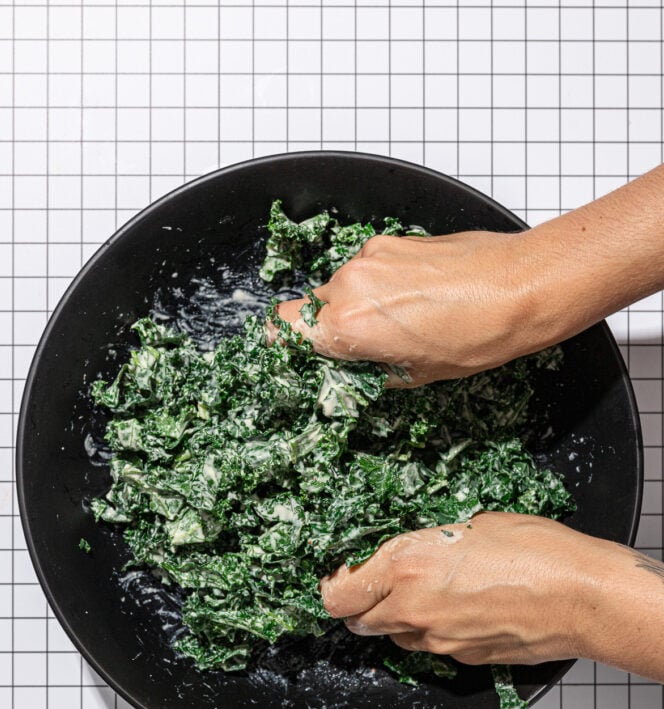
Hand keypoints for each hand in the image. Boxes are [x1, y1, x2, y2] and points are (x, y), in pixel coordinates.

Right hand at [275, 230, 535, 385]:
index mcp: (349, 325)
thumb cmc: (478, 335)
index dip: (286, 344)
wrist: (521, 286)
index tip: (302, 353)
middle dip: (332, 327)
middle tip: (366, 345)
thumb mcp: (414, 374)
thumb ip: (365, 369)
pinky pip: (369, 268)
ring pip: (342, 287)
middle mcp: (351, 285)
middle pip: (311, 308)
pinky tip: (416, 297)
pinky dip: (382, 284)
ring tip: (403, 320)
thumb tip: (346, 368)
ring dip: (360, 305)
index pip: (280, 329)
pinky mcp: (392, 241)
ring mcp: (371, 258)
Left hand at [319, 512, 646, 667]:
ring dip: (396, 618)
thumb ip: (426, 544)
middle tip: (378, 583)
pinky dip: (431, 632)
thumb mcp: (470, 524)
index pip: (337, 592)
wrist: (583, 596)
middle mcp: (413, 607)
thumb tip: (411, 549)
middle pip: (357, 619)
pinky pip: (429, 648)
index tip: (340, 575)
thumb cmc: (537, 552)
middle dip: (362, 602)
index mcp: (406, 565)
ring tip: (426, 593)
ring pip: (393, 636)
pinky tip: (456, 610)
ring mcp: (437, 640)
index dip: (334, 584)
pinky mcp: (461, 658)